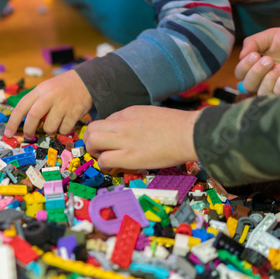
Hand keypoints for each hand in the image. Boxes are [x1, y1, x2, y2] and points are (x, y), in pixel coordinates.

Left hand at [4, 70, 92, 138]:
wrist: (87, 81)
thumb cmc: (63, 87)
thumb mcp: (46, 88)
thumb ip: (35, 102)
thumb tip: (23, 123)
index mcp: (40, 90)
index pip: (22, 106)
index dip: (12, 121)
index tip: (7, 133)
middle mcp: (50, 96)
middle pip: (33, 117)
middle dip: (28, 130)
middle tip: (28, 136)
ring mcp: (63, 105)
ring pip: (49, 127)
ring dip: (50, 130)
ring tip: (54, 123)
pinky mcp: (74, 113)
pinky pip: (64, 130)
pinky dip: (63, 130)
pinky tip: (65, 122)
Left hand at [83, 105, 199, 169]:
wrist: (190, 133)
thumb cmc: (178, 126)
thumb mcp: (151, 115)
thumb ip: (136, 121)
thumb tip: (130, 133)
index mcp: (129, 112)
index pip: (106, 120)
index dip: (106, 132)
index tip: (111, 141)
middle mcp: (122, 123)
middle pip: (92, 128)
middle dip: (90, 140)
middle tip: (99, 149)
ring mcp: (124, 139)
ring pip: (92, 141)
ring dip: (93, 150)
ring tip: (103, 157)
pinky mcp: (129, 156)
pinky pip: (104, 159)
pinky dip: (103, 164)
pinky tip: (112, 166)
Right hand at [235, 27, 279, 95]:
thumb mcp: (270, 36)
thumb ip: (252, 42)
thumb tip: (240, 56)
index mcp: (254, 65)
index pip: (240, 74)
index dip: (244, 66)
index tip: (255, 54)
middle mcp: (262, 78)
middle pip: (247, 85)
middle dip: (256, 72)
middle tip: (269, 60)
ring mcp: (274, 86)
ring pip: (261, 92)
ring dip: (269, 78)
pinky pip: (277, 94)